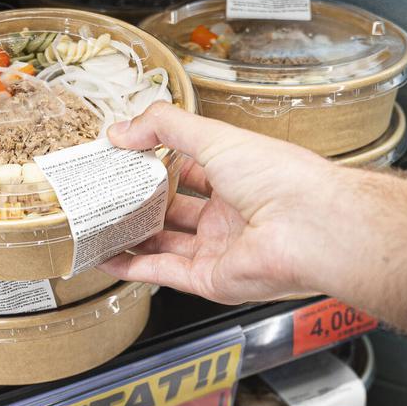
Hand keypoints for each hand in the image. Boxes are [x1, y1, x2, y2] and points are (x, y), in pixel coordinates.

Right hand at [99, 102, 344, 303]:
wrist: (309, 227)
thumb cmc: (280, 178)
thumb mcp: (215, 137)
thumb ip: (166, 127)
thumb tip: (121, 130)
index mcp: (236, 177)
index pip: (188, 170)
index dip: (155, 163)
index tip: (121, 158)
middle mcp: (228, 215)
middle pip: (173, 210)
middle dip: (139, 203)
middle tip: (104, 193)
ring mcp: (218, 248)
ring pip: (164, 244)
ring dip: (132, 237)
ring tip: (97, 225)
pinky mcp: (210, 278)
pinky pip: (164, 273)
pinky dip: (133, 267)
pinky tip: (108, 258)